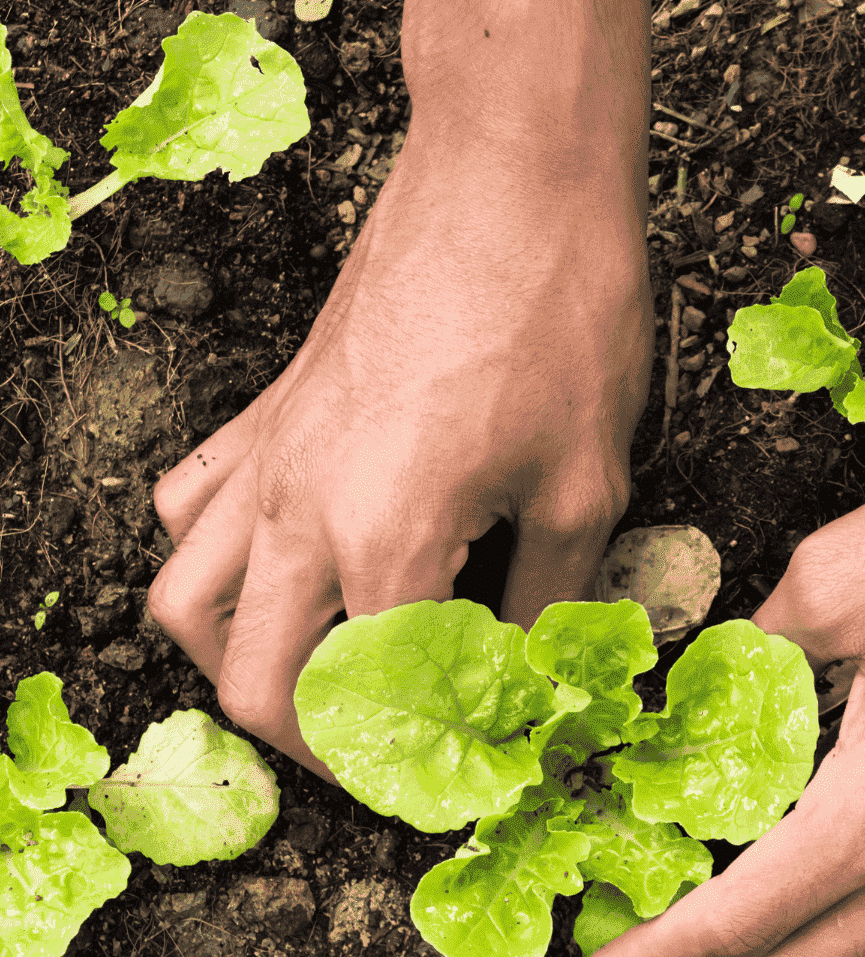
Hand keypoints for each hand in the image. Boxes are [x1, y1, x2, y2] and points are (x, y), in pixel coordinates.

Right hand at [147, 126, 653, 784]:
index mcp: (385, 544)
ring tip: (308, 681)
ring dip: (237, 663)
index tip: (460, 782)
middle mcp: (302, 512)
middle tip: (379, 758)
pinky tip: (276, 566)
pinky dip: (213, 559)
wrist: (510, 175)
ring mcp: (271, 459)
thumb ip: (550, 606)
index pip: (376, 703)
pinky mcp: (269, 413)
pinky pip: (195, 506)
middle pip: (252, 682)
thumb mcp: (585, 486)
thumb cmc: (559, 316)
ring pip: (187, 601)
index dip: (419, 765)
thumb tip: (534, 681)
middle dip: (313, 748)